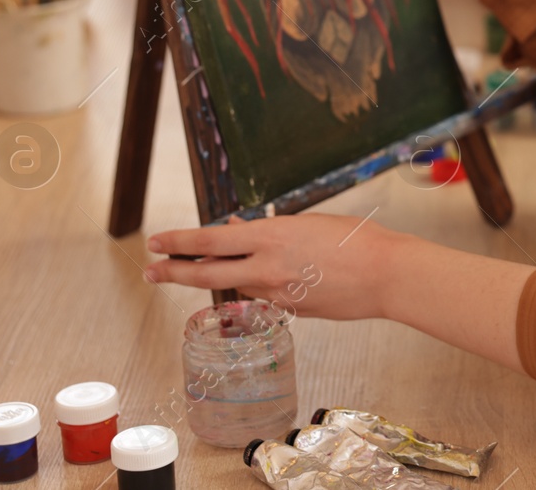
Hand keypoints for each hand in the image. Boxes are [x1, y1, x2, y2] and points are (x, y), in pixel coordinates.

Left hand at [144, 213, 397, 320]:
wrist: (385, 274)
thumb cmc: (355, 240)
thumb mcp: (308, 223)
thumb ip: (270, 230)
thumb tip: (241, 228)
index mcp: (270, 237)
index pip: (209, 239)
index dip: (178, 241)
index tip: (156, 241)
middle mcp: (266, 267)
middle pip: (205, 273)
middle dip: (173, 271)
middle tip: (150, 270)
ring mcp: (276, 293)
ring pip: (236, 284)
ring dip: (221, 275)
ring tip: (208, 265)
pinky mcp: (290, 311)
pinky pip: (264, 295)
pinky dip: (258, 283)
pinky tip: (270, 274)